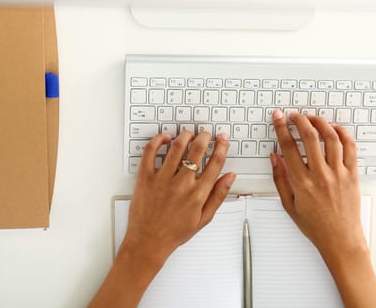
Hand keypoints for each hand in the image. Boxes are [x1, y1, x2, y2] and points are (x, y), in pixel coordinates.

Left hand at [121, 131, 235, 270]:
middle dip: (205, 137)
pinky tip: (164, 138)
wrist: (148, 242)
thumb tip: (230, 176)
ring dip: (185, 136)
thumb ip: (219, 195)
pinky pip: (150, 152)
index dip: (222, 146)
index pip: (215, 162)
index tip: (222, 139)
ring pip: (176, 147)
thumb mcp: (204, 218)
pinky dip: (158, 140)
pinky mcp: (145, 178)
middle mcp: (181, 184)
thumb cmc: (175, 232)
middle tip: (206, 133)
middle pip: (197, 150)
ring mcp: (162, 179)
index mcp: (198, 194)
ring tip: (188, 134)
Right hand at [270, 109, 365, 262]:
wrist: (341, 240)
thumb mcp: (289, 205)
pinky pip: (350, 148)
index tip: (279, 117)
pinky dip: (342, 133)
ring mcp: (339, 174)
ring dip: (320, 122)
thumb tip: (275, 158)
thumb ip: (280, 179)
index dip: (281, 128)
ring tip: (312, 118)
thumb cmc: (315, 226)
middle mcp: (321, 175)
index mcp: (302, 183)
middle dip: (299, 120)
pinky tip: (334, 129)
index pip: (289, 147)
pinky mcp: (352, 174)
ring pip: (331, 138)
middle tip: (294, 115)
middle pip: (309, 137)